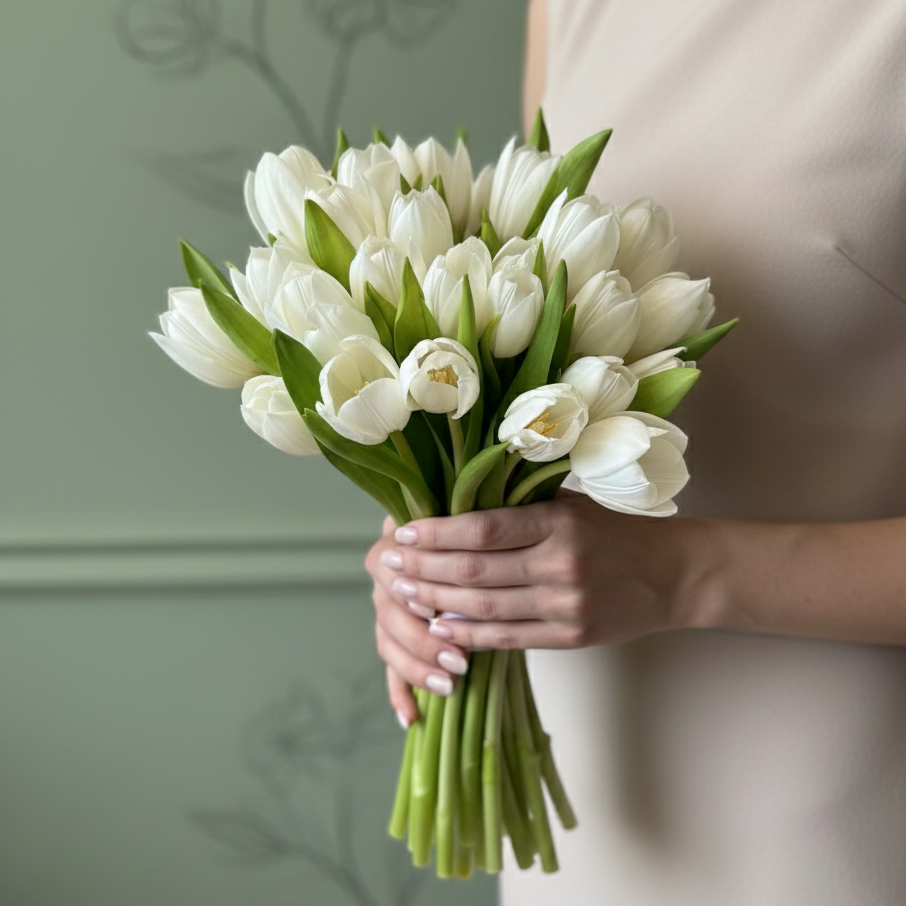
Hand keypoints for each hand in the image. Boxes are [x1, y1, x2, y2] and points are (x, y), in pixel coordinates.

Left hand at [366, 493, 705, 724]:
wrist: (672, 575)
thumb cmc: (614, 532)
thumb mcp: (570, 504)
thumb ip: (519, 506)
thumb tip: (453, 508)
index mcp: (559, 522)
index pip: (482, 528)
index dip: (436, 533)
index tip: (402, 532)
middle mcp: (561, 564)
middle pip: (475, 570)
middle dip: (424, 569)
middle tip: (391, 566)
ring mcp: (567, 606)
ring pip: (486, 607)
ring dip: (437, 603)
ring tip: (405, 595)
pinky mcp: (571, 637)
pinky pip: (509, 638)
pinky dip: (471, 635)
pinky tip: (442, 628)